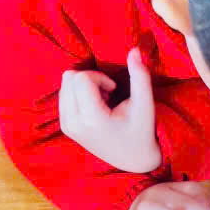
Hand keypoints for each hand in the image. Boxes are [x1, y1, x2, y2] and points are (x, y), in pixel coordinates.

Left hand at [59, 48, 160, 173]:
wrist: (132, 160)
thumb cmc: (141, 131)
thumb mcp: (144, 104)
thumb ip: (140, 76)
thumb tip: (134, 49)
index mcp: (91, 119)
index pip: (82, 78)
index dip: (100, 77)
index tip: (113, 90)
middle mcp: (73, 123)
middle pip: (70, 77)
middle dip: (90, 78)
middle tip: (107, 95)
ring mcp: (67, 125)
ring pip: (65, 83)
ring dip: (84, 85)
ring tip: (102, 102)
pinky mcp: (65, 126)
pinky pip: (64, 93)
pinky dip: (79, 93)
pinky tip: (95, 107)